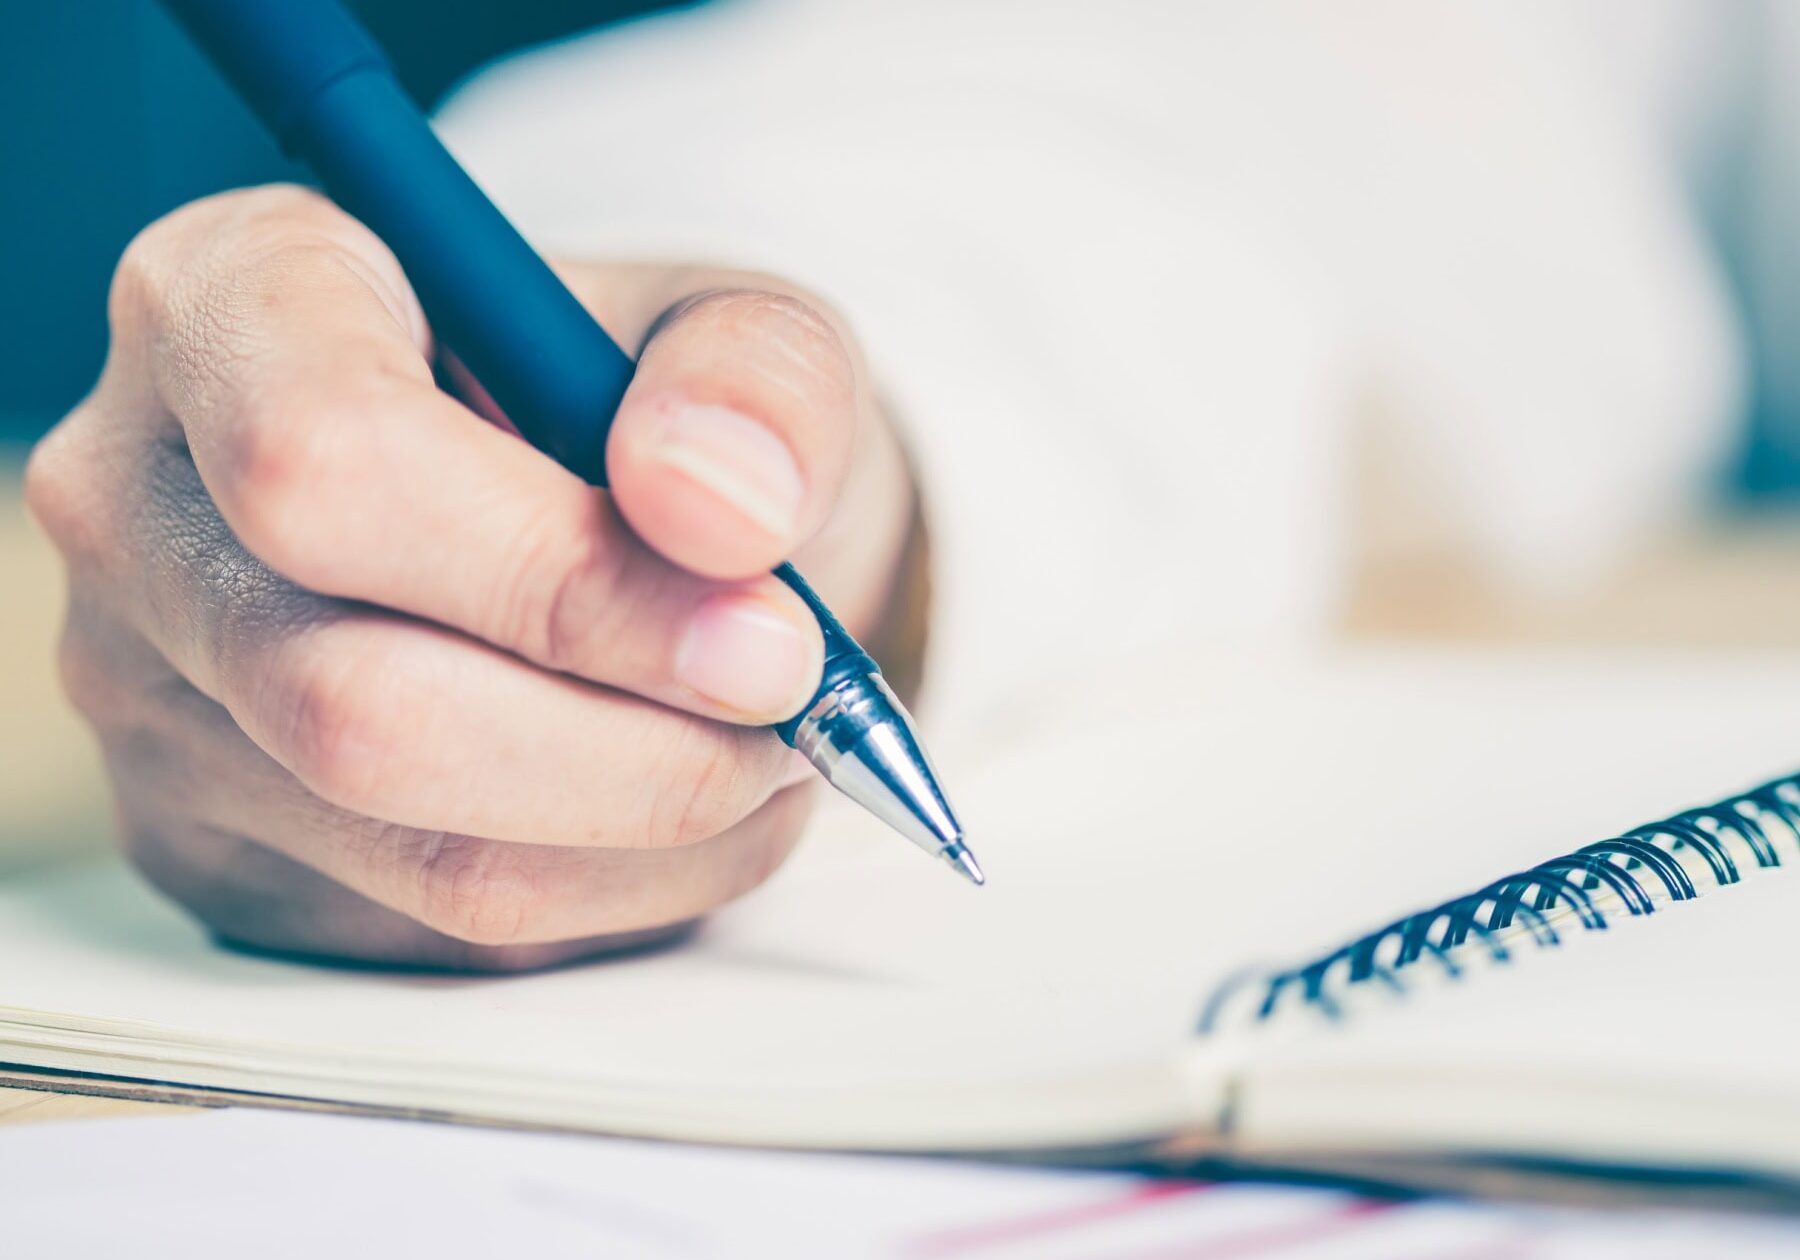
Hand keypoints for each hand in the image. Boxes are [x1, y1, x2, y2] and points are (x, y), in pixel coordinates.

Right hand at [25, 186, 919, 968]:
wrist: (591, 502)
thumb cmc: (640, 399)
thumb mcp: (737, 331)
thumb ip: (756, 379)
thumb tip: (718, 508)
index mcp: (230, 302)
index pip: (329, 462)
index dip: (564, 578)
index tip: (768, 631)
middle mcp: (144, 508)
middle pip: (356, 705)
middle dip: (640, 747)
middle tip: (797, 710)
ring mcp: (156, 697)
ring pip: (416, 852)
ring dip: (657, 831)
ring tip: (770, 753)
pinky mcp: (215, 844)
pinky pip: (443, 933)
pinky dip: (624, 889)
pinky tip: (680, 801)